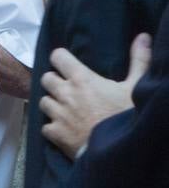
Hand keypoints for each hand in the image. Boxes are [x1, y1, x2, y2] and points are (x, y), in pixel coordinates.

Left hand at [40, 32, 150, 158]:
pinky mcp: (54, 133)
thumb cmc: (127, 115)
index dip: (61, 59)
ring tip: (65, 109)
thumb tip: (143, 37)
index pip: (58, 57)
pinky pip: (44, 126)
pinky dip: (52, 127)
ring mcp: (57, 114)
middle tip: (68, 88)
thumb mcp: (136, 87)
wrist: (119, 150)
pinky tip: (64, 128)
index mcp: (81, 79)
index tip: (67, 64)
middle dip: (54, 81)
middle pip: (46, 78)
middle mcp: (65, 94)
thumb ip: (138, 61)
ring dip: (52, 103)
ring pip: (42, 101)